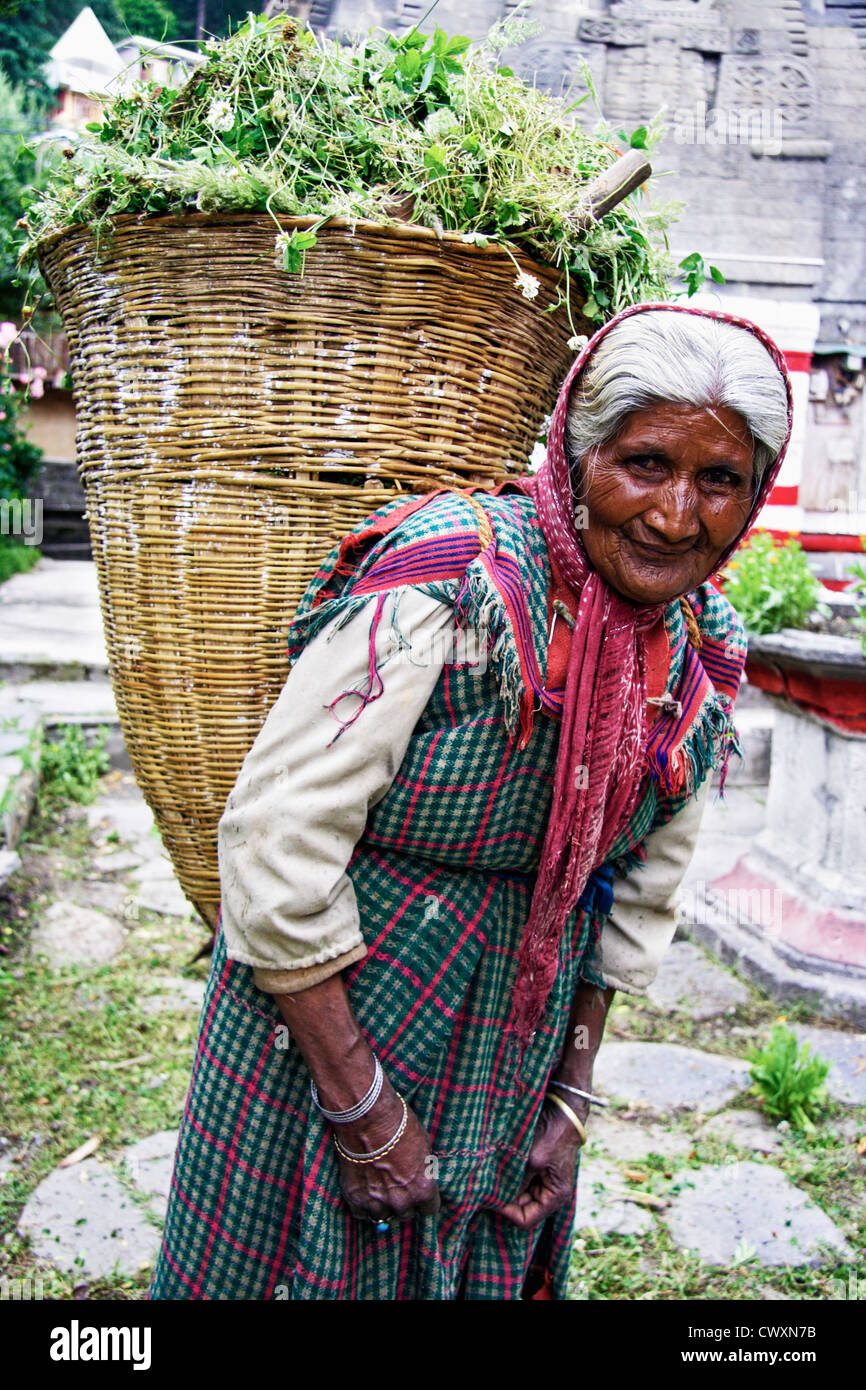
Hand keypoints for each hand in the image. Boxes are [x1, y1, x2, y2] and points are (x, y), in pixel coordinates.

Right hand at [333, 1081, 440, 1226]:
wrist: (368, 1117)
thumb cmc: (399, 1125)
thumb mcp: (423, 1146)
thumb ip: (421, 1169)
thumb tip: (419, 1176)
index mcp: (423, 1189)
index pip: (430, 1209)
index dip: (424, 1199)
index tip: (419, 1191)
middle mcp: (401, 1201)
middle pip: (406, 1213)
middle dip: (404, 1201)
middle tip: (397, 1185)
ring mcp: (377, 1202)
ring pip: (384, 1217)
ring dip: (383, 1206)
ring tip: (379, 1188)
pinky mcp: (356, 1198)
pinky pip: (361, 1213)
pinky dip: (363, 1205)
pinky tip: (365, 1191)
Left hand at [493, 1096, 584, 1229]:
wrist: (563, 1110)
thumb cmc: (552, 1135)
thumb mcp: (533, 1160)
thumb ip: (517, 1181)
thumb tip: (496, 1197)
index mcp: (555, 1197)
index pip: (525, 1220)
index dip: (506, 1212)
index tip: (490, 1198)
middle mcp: (551, 1194)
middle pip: (520, 1209)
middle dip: (504, 1199)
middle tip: (485, 1187)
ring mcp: (544, 1182)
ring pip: (517, 1195)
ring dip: (505, 1188)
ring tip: (490, 1177)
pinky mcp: (538, 1170)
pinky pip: (519, 1182)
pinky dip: (508, 1178)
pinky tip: (498, 1168)